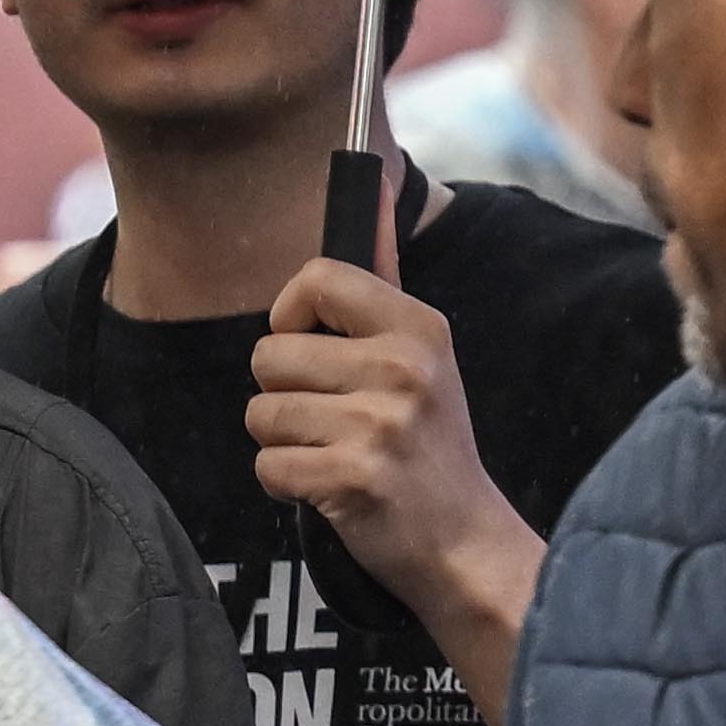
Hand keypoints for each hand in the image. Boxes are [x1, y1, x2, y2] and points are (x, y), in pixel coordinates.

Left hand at [258, 250, 547, 725]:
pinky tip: (330, 489)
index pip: (318, 278)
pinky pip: (267, 467)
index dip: (292, 315)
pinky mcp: (354, 477)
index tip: (309, 347)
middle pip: (268, 354)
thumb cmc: (430, 448)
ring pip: (260, 413)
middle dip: (282, 394)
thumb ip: (382, 283)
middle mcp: (404, 367)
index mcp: (420, 327)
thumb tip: (375, 181)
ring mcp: (380, 424)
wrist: (465, 544)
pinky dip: (286, 485)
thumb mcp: (424, 356)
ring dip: (283, 442)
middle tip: (332, 421)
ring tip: (336, 455)